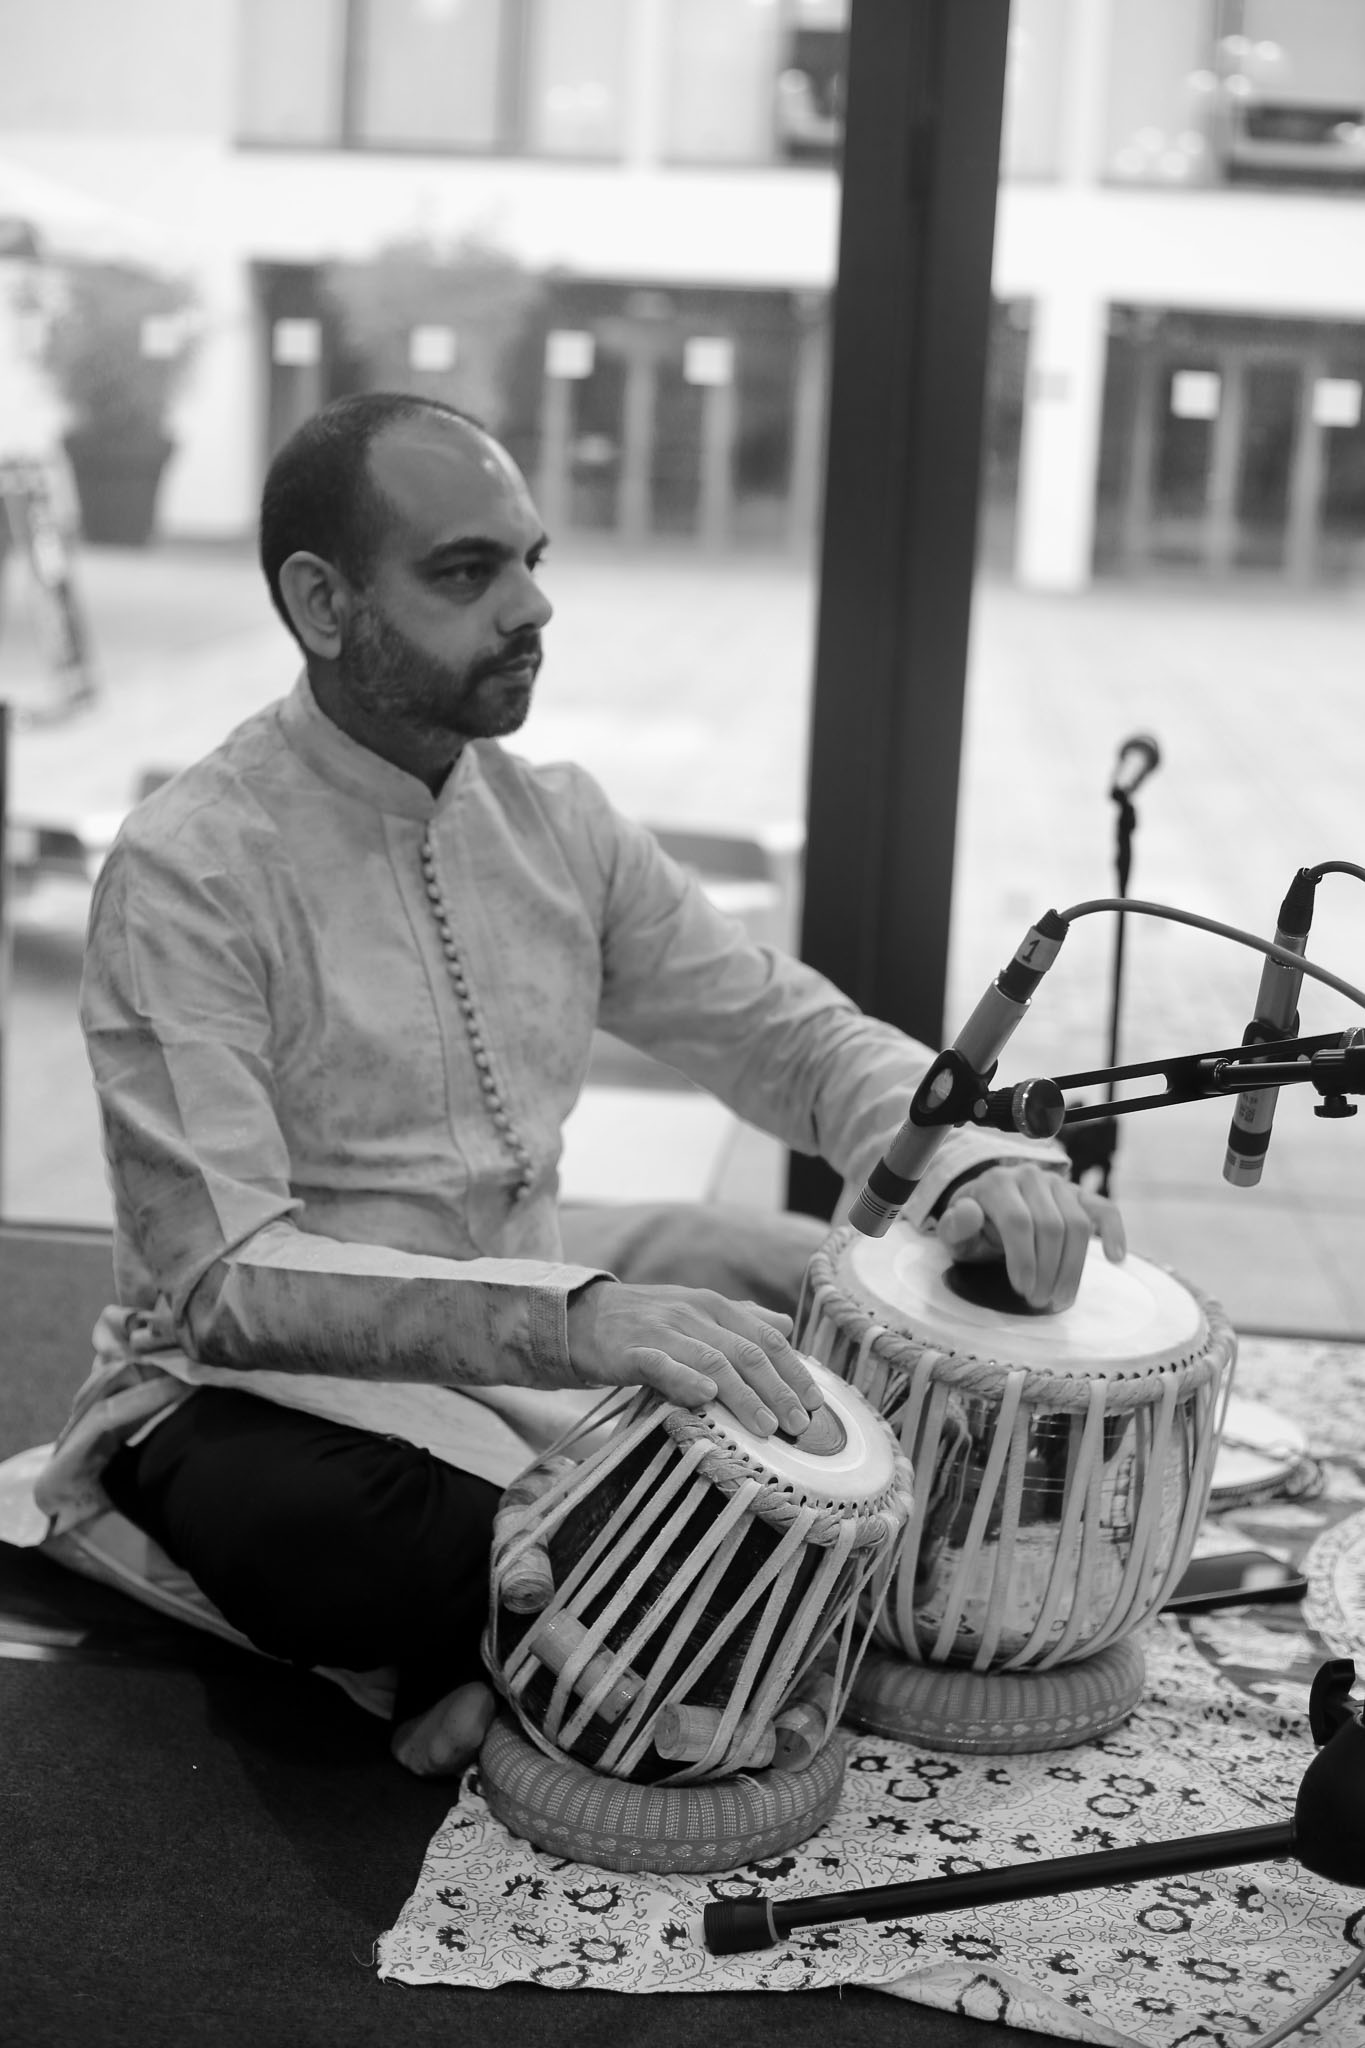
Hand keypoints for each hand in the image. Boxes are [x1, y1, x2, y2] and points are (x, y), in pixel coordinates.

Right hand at [565, 1280, 823, 1437]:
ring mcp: (663, 1331)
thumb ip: (741, 1318)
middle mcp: (694, 1314)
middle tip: (800, 1426)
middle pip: (747, 1352)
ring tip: (767, 1427)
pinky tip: (706, 1399)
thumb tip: (786, 1322)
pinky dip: (685, 1380)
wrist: (582, 1316)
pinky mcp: (631, 1351)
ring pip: (713, 1361)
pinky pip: (662, 1365)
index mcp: (714, 1306)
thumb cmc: (646, 1320)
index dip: (793, 1370)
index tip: (816, 1403)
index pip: (766, 1337)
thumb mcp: (696, 1311)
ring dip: (744, 1396)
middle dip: (778, 1390)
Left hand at [936, 1163, 1124, 1310]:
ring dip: (1073, 1268)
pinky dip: (1114, 1232)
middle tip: (1040, 1301)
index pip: (1018, 1222)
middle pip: (1051, 1227)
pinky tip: (1115, 1258)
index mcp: (997, 1183)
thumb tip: (969, 1213)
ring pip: (1077, 1225)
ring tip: (1060, 1298)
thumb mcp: (955, 1232)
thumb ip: (956, 1225)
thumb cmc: (973, 1228)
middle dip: (1048, 1270)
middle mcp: (1030, 1177)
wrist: (989, 1209)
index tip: (1023, 1291)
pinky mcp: (1079, 1194)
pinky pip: (1104, 1209)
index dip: (1024, 1259)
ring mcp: (1058, 1184)